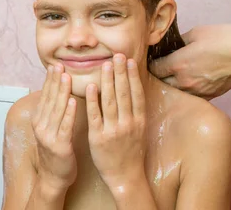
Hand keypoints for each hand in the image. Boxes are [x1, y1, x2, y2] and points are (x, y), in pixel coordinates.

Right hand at [31, 64, 77, 192]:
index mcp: (39, 120)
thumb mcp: (51, 128)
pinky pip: (65, 127)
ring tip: (67, 77)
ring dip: (62, 93)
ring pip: (56, 110)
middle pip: (49, 99)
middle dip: (55, 81)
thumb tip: (59, 90)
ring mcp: (49, 136)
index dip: (50, 80)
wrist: (54, 177)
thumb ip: (55, 110)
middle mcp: (41, 126)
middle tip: (60, 65)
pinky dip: (69, 114)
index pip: (45, 95)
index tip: (55, 65)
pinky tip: (75, 102)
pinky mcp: (60, 146)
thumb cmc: (57, 150)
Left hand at [86, 54, 146, 192]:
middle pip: (123, 93)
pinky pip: (95, 115)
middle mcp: (128, 124)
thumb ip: (135, 111)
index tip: (129, 60)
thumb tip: (133, 88)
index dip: (133, 76)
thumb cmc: (131, 151)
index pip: (136, 93)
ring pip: (110, 101)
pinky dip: (93, 100)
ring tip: (105, 64)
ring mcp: (113, 130)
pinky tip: (91, 86)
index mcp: (139, 121)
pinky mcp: (98, 138)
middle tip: (117, 55)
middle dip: (120, 72)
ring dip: (107, 81)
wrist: (125, 176)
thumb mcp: (139, 130)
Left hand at [150, 24, 230, 99]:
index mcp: (178, 64)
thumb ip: (180, 40)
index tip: (153, 58)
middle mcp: (184, 81)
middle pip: (161, 83)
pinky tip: (192, 80)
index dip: (151, 63)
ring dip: (173, 84)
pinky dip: (188, 90)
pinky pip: (191, 96)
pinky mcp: (209, 96)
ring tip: (176, 74)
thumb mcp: (197, 32)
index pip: (153, 69)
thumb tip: (173, 45)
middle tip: (162, 67)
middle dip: (159, 76)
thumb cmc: (225, 40)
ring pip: (176, 92)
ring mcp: (197, 91)